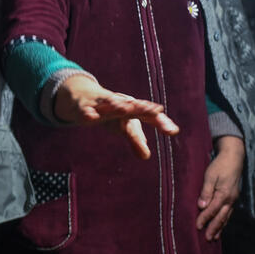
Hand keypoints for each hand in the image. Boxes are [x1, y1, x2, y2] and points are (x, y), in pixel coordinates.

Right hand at [53, 75, 179, 159]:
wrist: (82, 96)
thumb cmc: (109, 112)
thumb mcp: (122, 126)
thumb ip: (135, 139)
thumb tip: (146, 156)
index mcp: (131, 108)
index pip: (148, 115)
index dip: (160, 122)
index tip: (172, 131)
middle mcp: (118, 103)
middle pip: (132, 106)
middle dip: (143, 108)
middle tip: (156, 110)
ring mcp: (101, 103)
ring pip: (110, 104)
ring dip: (118, 106)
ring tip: (126, 109)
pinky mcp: (84, 107)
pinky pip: (86, 110)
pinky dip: (88, 113)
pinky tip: (91, 117)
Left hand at [196, 135, 244, 240]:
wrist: (234, 157)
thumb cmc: (220, 165)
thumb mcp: (210, 176)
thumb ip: (206, 191)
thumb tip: (201, 206)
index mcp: (224, 194)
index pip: (212, 210)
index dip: (204, 218)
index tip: (197, 226)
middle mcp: (230, 199)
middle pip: (221, 217)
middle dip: (214, 228)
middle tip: (207, 239)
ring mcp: (233, 199)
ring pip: (226, 216)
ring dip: (220, 227)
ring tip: (215, 237)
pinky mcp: (233, 197)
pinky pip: (229, 213)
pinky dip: (224, 221)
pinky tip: (221, 225)